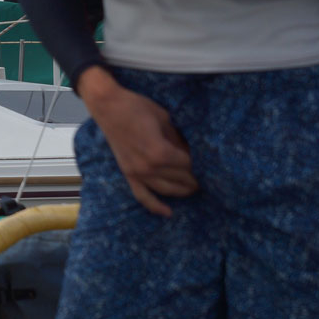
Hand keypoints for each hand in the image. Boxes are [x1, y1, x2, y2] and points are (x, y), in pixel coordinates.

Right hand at [76, 65, 197, 216]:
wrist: (108, 106)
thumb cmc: (137, 107)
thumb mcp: (165, 119)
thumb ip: (178, 139)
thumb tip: (191, 151)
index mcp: (160, 152)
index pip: (188, 165)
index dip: (200, 164)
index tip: (209, 164)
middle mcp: (149, 168)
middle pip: (180, 179)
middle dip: (195, 178)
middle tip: (208, 176)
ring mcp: (137, 173)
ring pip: (166, 190)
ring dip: (183, 191)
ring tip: (195, 188)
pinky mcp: (128, 174)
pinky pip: (142, 196)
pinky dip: (155, 206)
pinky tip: (168, 212)